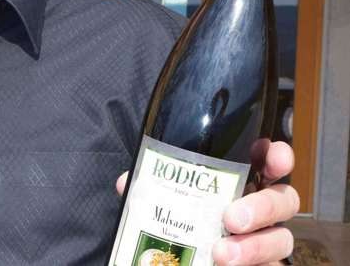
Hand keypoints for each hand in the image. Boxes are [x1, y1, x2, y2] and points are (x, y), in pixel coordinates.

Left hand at [115, 140, 298, 265]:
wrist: (183, 257)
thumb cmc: (183, 219)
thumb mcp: (166, 198)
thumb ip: (151, 187)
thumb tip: (127, 183)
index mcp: (243, 181)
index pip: (272, 161)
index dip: (279, 156)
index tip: (274, 159)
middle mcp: (262, 208)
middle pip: (284, 200)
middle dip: (262, 207)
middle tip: (231, 218)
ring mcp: (267, 240)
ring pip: (282, 240)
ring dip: (254, 247)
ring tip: (222, 254)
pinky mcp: (266, 265)